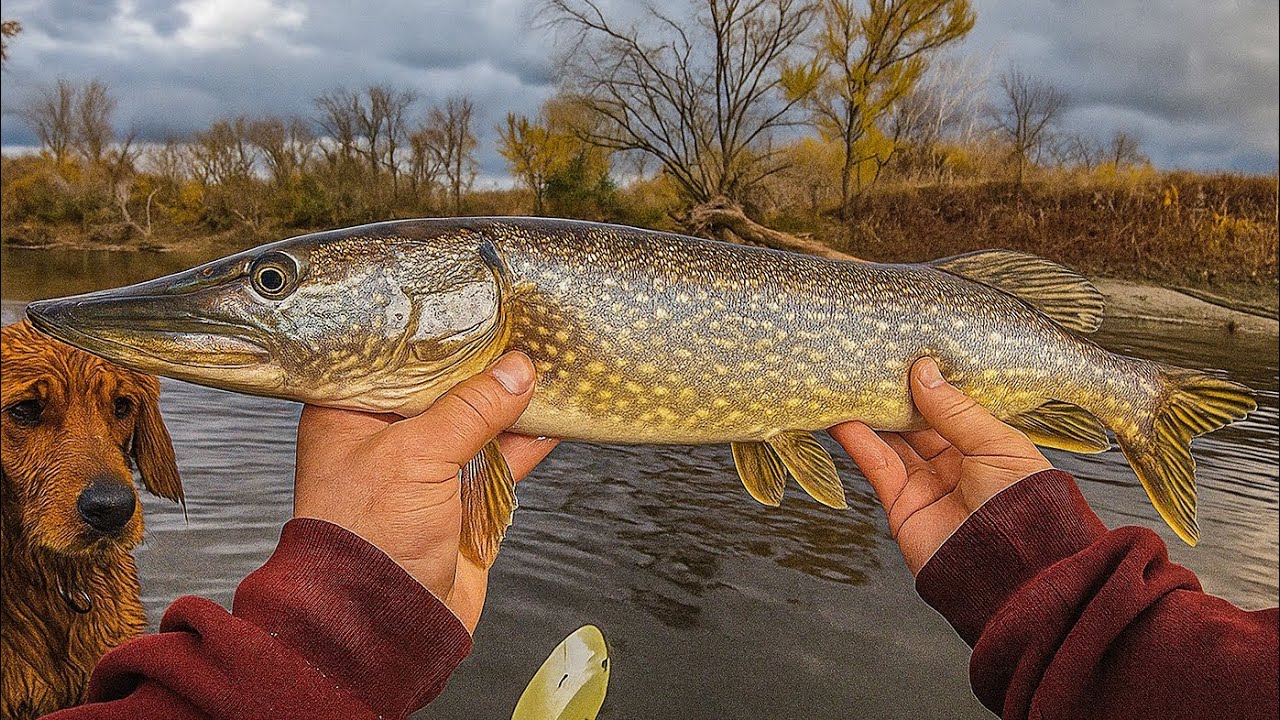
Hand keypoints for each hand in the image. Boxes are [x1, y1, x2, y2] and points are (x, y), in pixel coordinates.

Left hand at [293, 351, 558, 632]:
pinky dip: (527, 440)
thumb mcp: (415, 456)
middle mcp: (385, 437)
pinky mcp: (461, 501)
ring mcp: (425, 471)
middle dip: (482, 363)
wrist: (382, 624)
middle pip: (442, 386)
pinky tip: (553, 415)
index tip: (474, 301)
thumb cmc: (367, 537)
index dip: (433, 332)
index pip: (393, 357)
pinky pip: (500, 459)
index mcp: (348, 415)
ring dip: (511, 400)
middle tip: (519, 325)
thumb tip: (518, 372)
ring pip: (477, 421)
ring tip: (547, 363)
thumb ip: (471, 409)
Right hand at [830, 357, 1051, 573]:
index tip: (907, 352)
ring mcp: (927, 485)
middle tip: (872, 363)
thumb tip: (923, 369)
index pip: (951, 408)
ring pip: (891, 440)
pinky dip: (857, 441)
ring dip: (869, 413)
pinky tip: (842, 416)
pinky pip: (876, 465)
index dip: (929, 383)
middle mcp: (955, 465)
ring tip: (848, 382)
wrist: (1014, 572)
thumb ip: (956, 409)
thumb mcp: (998, 446)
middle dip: (895, 394)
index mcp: (986, 448)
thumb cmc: (1024, 506)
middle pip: (916, 422)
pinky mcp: (901, 505)